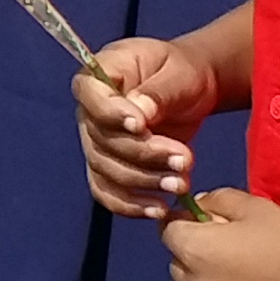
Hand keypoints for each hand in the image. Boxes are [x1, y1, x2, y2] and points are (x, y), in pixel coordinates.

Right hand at [73, 36, 225, 218]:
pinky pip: (108, 191)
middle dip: (144, 155)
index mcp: (99, 75)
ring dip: (144, 182)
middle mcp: (90, 111)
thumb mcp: (177, 72)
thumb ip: (157, 92)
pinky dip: (130, 205)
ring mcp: (96, 142)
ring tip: (181, 183)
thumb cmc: (181, 72)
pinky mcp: (109, 167)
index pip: (91, 96)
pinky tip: (158, 208)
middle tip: (183, 159)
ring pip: (107, 170)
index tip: (141, 125)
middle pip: (103, 140)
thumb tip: (140, 114)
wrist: (189, 89)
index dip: (111, 114)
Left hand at [156, 191, 279, 280]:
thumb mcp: (255, 207)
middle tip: (229, 250)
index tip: (202, 223)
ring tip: (244, 280)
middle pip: (179, 267)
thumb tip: (199, 206)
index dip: (184, 224)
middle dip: (194, 256)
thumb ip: (218, 201)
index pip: (169, 233)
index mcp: (195, 253)